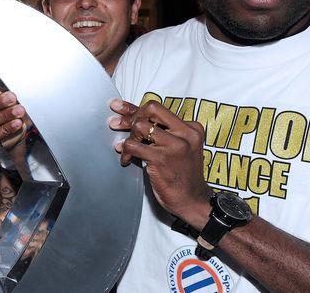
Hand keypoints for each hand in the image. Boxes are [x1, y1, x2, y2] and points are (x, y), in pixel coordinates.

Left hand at [108, 99, 210, 225]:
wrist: (192, 200)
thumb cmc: (181, 175)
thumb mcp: (177, 148)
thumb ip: (160, 133)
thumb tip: (130, 118)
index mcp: (190, 127)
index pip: (158, 109)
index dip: (135, 108)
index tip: (118, 107)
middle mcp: (186, 132)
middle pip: (151, 108)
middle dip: (131, 116)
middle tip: (117, 125)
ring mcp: (175, 145)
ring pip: (141, 126)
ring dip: (128, 137)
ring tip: (125, 148)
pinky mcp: (162, 159)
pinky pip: (134, 146)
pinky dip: (125, 152)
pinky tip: (126, 160)